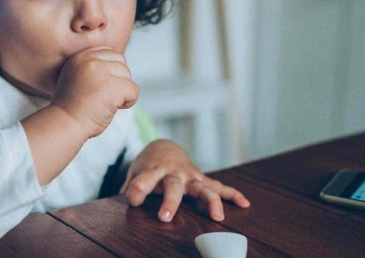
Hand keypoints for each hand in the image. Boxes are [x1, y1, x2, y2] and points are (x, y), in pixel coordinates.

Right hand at [50, 47, 138, 137]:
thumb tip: (119, 66)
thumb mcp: (76, 77)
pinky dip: (128, 102)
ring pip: (128, 76)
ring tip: (105, 103)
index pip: (109, 53)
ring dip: (122, 92)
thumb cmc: (72, 107)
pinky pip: (133, 91)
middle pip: (121, 62)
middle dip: (118, 80)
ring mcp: (100, 72)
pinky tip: (113, 108)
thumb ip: (92, 67)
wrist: (65, 124)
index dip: (111, 71)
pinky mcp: (112, 86)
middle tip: (104, 96)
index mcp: (80, 57)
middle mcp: (89, 60)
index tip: (101, 87)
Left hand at [120, 139, 249, 221]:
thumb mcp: (135, 173)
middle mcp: (173, 173)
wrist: (164, 148)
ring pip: (202, 188)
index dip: (137, 190)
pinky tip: (244, 203)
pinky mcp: (202, 179)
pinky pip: (219, 187)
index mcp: (153, 170)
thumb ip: (130, 187)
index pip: (143, 180)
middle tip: (165, 216)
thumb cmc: (148, 165)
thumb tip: (119, 203)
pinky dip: (232, 194)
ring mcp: (190, 176)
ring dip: (210, 201)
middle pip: (173, 186)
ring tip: (217, 216)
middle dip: (170, 201)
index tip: (132, 199)